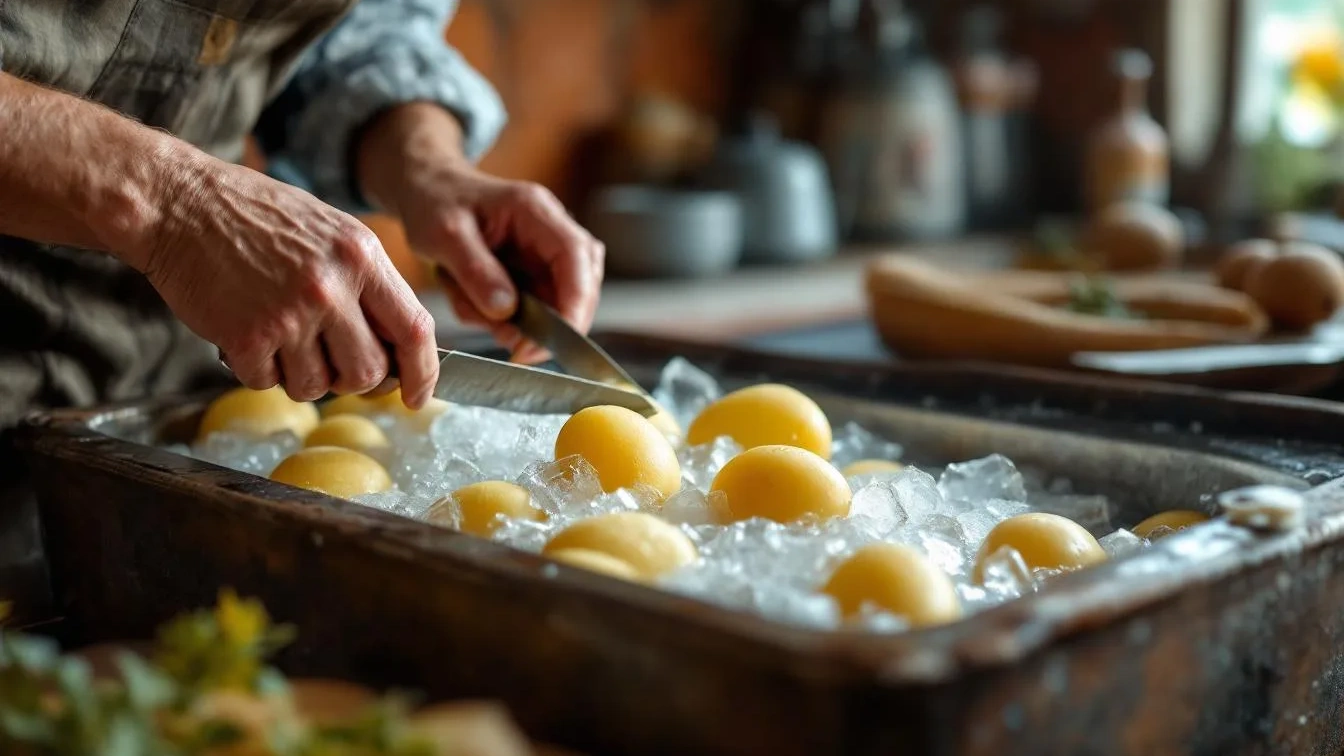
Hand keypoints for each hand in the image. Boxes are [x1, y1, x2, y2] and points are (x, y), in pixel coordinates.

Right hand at [140, 152, 438, 406]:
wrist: (179, 202)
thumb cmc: (255, 216)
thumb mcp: (331, 232)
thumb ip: (367, 284)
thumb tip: (396, 347)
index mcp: (362, 257)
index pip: (415, 330)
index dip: (422, 373)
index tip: (417, 396)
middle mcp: (332, 286)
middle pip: (369, 372)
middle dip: (352, 380)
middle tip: (328, 362)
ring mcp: (290, 313)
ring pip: (318, 386)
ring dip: (300, 376)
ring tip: (279, 337)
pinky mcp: (246, 336)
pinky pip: (268, 383)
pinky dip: (258, 370)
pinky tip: (246, 333)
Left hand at [357, 103, 603, 362]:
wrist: (428, 191)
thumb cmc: (436, 202)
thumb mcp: (444, 234)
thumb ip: (475, 271)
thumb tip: (506, 310)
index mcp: (535, 210)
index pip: (576, 256)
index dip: (575, 302)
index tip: (552, 341)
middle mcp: (552, 230)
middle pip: (580, 285)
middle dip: (552, 323)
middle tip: (516, 349)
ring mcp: (546, 253)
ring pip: (556, 303)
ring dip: (521, 322)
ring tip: (473, 309)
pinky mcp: (534, 273)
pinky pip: (534, 308)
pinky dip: (504, 319)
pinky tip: (472, 303)